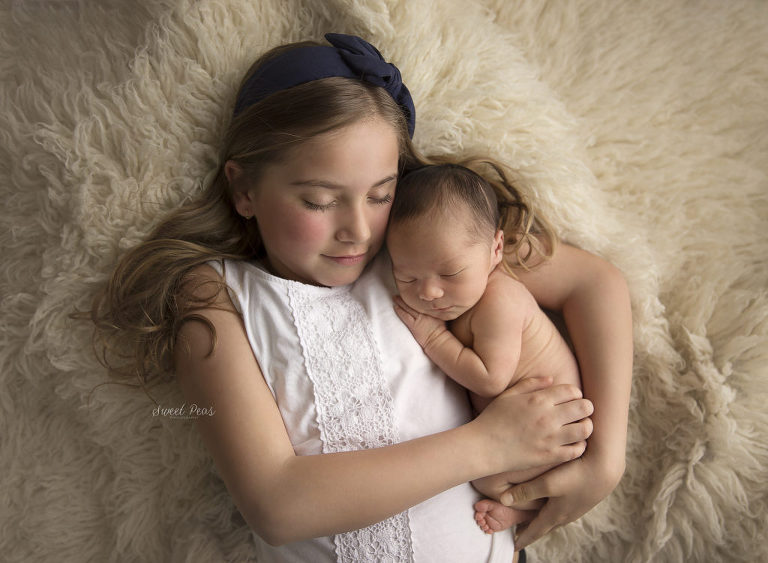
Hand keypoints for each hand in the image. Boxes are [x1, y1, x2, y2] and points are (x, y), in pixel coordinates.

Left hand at [393, 295, 447, 348]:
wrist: (438, 341)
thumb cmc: (440, 330)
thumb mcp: (441, 316)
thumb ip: (436, 309)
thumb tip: (434, 304)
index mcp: (432, 309)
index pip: (422, 299)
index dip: (415, 294)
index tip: (411, 290)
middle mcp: (425, 311)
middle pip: (413, 301)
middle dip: (406, 296)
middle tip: (400, 290)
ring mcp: (419, 318)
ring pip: (408, 307)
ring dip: (400, 301)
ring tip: (395, 297)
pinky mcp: (413, 325)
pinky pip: (405, 316)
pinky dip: (399, 310)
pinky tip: (395, 306)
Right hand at [472, 377, 593, 474]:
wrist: (482, 447)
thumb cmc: (493, 419)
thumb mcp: (508, 395)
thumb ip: (531, 384)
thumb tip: (552, 379)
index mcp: (537, 400)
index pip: (572, 391)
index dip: (575, 394)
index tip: (571, 400)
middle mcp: (547, 417)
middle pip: (584, 407)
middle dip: (585, 408)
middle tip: (579, 413)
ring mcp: (550, 438)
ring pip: (585, 429)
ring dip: (585, 427)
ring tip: (578, 428)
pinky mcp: (550, 456)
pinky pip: (577, 450)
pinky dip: (579, 446)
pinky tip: (572, 444)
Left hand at [499, 450, 624, 550]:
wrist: (606, 468)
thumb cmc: (576, 475)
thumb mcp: (547, 483)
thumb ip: (526, 491)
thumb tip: (502, 500)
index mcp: (556, 513)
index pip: (536, 529)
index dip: (524, 537)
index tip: (515, 546)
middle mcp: (567, 513)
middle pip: (547, 525)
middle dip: (534, 530)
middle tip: (522, 534)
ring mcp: (578, 506)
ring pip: (557, 517)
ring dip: (546, 520)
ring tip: (537, 521)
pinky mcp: (585, 496)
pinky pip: (566, 509)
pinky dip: (556, 510)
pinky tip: (558, 505)